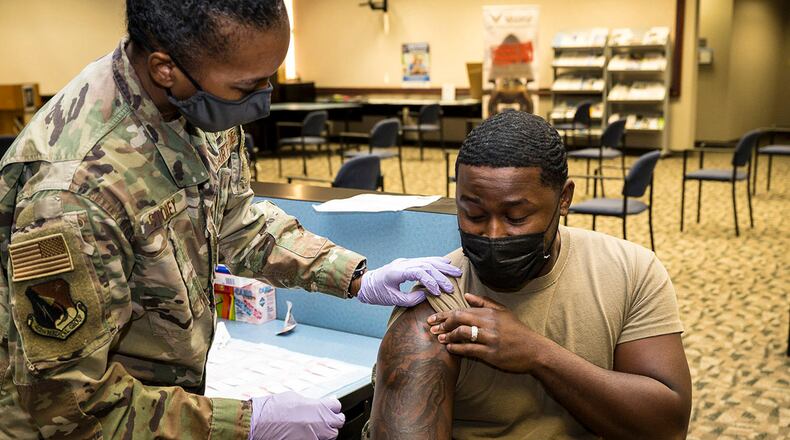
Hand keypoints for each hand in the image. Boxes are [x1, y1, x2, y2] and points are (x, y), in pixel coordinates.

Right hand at [249, 391, 344, 439]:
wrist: (258, 422)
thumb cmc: (273, 408)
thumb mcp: (295, 398)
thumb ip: (311, 402)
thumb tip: (317, 404)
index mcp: (319, 407)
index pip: (337, 407)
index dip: (332, 407)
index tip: (329, 408)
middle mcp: (320, 423)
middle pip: (337, 422)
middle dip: (331, 421)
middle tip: (324, 420)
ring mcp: (315, 437)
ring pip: (330, 436)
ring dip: (324, 432)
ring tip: (313, 429)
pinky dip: (313, 438)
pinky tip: (304, 435)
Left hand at [356, 257, 461, 306]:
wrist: (366, 284)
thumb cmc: (377, 293)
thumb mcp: (392, 299)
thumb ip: (410, 299)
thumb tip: (426, 295)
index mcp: (397, 272)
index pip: (419, 272)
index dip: (431, 282)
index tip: (438, 293)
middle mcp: (403, 264)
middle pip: (426, 265)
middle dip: (441, 275)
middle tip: (453, 284)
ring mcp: (405, 262)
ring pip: (427, 261)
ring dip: (443, 266)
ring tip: (456, 272)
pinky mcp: (408, 263)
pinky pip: (424, 260)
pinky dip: (436, 261)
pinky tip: (445, 263)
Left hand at [427, 293, 545, 373]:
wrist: (534, 350)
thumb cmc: (517, 331)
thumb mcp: (503, 312)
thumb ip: (484, 303)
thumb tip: (466, 295)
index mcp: (490, 312)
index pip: (462, 310)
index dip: (445, 314)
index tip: (433, 318)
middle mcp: (489, 323)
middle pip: (459, 318)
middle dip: (442, 323)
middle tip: (431, 328)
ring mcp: (490, 338)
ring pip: (462, 333)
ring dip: (447, 336)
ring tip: (439, 338)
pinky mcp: (491, 353)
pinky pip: (469, 349)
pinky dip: (457, 348)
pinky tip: (450, 349)